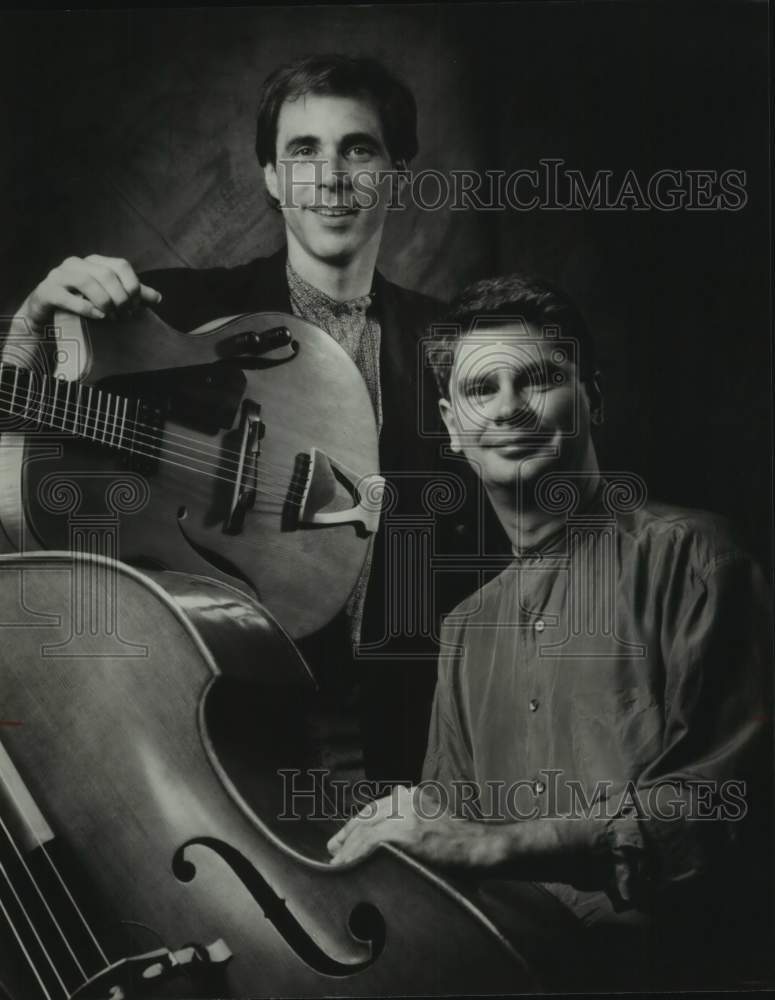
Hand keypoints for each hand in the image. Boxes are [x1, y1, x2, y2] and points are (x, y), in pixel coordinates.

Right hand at [20, 255, 161, 332]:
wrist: (47, 311)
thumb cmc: (81, 301)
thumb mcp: (108, 296)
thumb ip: (131, 295)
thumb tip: (158, 297)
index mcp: (94, 262)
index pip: (121, 265)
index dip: (133, 285)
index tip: (136, 306)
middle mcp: (77, 263)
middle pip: (106, 275)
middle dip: (120, 298)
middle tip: (125, 315)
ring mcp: (60, 275)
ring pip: (87, 282)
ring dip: (104, 302)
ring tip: (111, 317)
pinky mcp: (48, 291)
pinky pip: (68, 297)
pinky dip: (86, 308)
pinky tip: (98, 317)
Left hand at [327, 784, 506, 868]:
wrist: (482, 847)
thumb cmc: (463, 843)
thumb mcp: (435, 821)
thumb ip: (414, 822)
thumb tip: (390, 841)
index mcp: (412, 796)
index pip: (375, 808)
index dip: (355, 825)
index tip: (341, 839)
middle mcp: (406, 800)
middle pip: (366, 819)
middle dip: (347, 836)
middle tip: (333, 853)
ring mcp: (406, 815)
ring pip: (366, 832)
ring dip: (348, 851)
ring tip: (337, 867)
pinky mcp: (406, 834)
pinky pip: (372, 844)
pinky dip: (356, 856)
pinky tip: (349, 867)